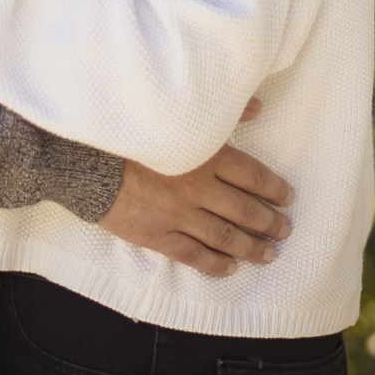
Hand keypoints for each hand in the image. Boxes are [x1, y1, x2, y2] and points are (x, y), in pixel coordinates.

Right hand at [99, 110, 293, 277]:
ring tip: (269, 254)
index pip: (252, 176)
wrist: (86, 158)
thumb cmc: (132, 131)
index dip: (274, 188)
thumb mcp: (179, 114)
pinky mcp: (157, 235)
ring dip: (251, 247)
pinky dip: (215, 264)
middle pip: (244, 210)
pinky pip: (193, 255)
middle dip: (269, 222)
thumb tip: (256, 106)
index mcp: (206, 155)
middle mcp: (198, 188)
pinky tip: (230, 268)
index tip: (288, 197)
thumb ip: (221, 112)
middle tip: (285, 230)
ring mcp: (177, 215)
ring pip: (224, 237)